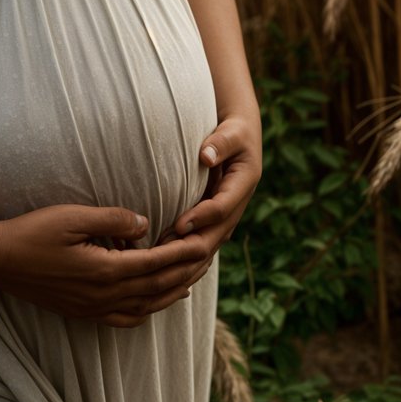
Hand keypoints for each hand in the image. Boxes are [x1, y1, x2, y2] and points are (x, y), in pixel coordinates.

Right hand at [0, 204, 208, 328]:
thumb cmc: (33, 232)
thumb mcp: (73, 216)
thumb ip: (113, 220)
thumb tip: (145, 224)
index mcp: (105, 271)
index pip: (156, 263)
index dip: (183, 253)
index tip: (205, 242)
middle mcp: (104, 295)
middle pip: (157, 287)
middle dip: (186, 272)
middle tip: (208, 257)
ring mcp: (93, 308)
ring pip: (146, 306)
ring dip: (172, 292)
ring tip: (192, 278)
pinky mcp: (83, 312)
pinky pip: (125, 318)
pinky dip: (147, 310)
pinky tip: (154, 300)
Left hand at [158, 111, 262, 281]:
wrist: (239, 138)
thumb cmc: (233, 131)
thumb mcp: (232, 131)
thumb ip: (220, 143)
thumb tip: (205, 156)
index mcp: (244, 184)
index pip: (222, 208)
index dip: (201, 218)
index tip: (179, 225)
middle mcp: (236, 207)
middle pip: (213, 237)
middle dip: (188, 249)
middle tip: (159, 256)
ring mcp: (225, 219)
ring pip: (206, 250)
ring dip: (183, 261)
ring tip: (156, 267)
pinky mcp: (213, 224)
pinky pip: (199, 249)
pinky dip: (182, 261)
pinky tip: (160, 271)